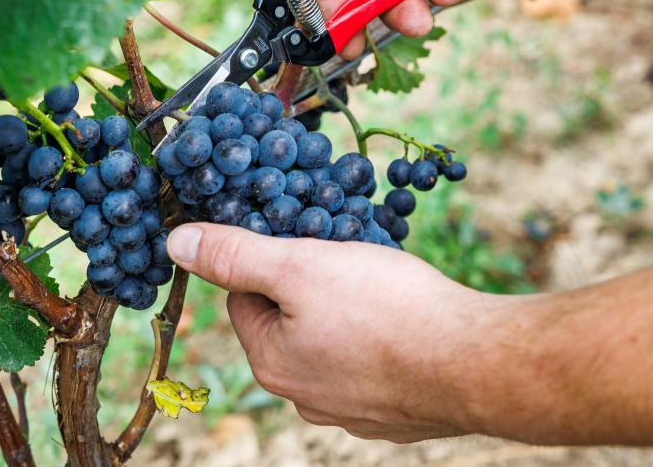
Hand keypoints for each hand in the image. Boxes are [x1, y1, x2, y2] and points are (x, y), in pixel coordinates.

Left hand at [165, 223, 502, 440]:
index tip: (305, 239)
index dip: (271, 258)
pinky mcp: (395, 413)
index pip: (244, 296)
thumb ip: (236, 255)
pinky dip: (382, 338)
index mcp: (271, 362)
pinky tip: (407, 320)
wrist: (476, 364)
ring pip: (332, 340)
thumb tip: (176, 243)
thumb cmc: (387, 310)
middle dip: (312, 283)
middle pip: (288, 319)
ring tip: (382, 286)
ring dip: (348, 309)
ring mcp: (352, 410)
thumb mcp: (299, 266)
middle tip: (348, 258)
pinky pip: (373, 362)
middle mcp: (303, 396)